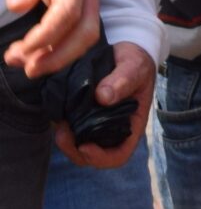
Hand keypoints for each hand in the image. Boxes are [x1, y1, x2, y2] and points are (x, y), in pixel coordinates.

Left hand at [1, 0, 98, 76]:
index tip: (20, 50)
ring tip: (25, 63)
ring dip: (59, 54)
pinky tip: (37, 52)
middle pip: (86, 29)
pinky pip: (79, 26)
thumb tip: (20, 7)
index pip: (68, 10)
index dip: (46, 36)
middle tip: (24, 68)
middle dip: (57, 55)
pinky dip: (60, 45)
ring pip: (86, 32)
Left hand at [55, 42, 149, 169]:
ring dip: (66, 142)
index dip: (102, 157)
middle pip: (94, 157)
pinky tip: (58, 115)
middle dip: (75, 151)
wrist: (123, 51)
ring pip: (79, 147)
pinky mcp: (82, 116)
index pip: (119, 154)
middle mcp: (114, 129)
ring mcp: (97, 124)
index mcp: (132, 123)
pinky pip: (71, 132)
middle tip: (63, 134)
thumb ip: (122, 80)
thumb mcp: (134, 66)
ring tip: (59, 125)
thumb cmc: (135, 61)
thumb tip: (103, 97)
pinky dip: (62, 129)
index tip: (85, 146)